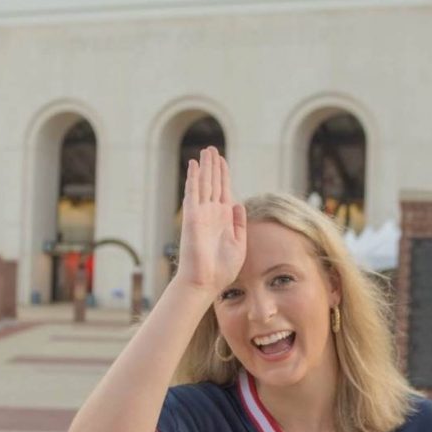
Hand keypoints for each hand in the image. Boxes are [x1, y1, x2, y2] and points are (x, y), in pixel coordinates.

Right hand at [176, 147, 246, 296]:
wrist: (206, 282)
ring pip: (204, 183)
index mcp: (223, 219)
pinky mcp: (192, 216)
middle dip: (214, 166)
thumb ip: (239, 224)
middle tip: (212, 149)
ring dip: (205, 166)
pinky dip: (193, 178)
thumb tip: (238, 203)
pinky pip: (193, 192)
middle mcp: (211, 213)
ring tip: (206, 150)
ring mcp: (201, 213)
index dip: (224, 175)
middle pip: (213, 183)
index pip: (223, 191)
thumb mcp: (238, 244)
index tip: (222, 160)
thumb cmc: (221, 269)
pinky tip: (194, 164)